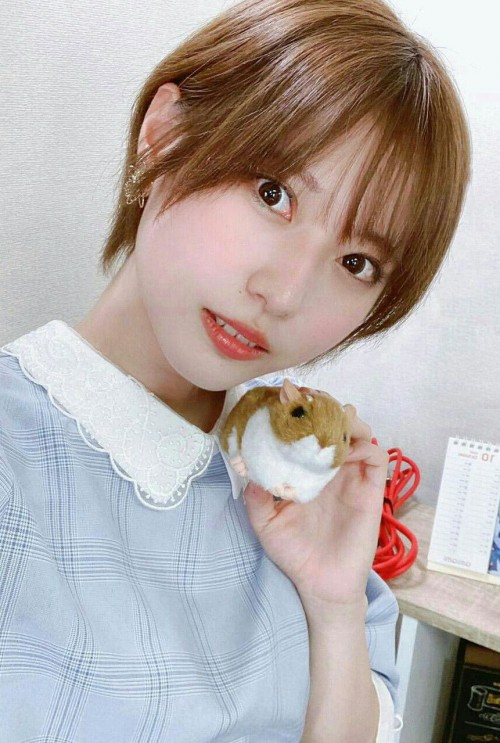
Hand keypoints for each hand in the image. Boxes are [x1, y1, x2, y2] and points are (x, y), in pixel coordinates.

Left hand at [242, 404, 387, 615]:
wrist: (320, 584)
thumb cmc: (294, 552)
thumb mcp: (264, 522)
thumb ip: (254, 495)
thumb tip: (246, 467)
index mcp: (307, 470)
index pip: (308, 430)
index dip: (301, 410)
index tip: (285, 396)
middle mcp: (331, 468)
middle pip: (337, 423)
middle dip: (326, 407)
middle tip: (310, 400)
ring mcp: (352, 477)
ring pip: (361, 433)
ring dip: (349, 420)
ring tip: (333, 419)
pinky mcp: (371, 491)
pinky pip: (377, 458)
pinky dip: (366, 446)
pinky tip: (348, 450)